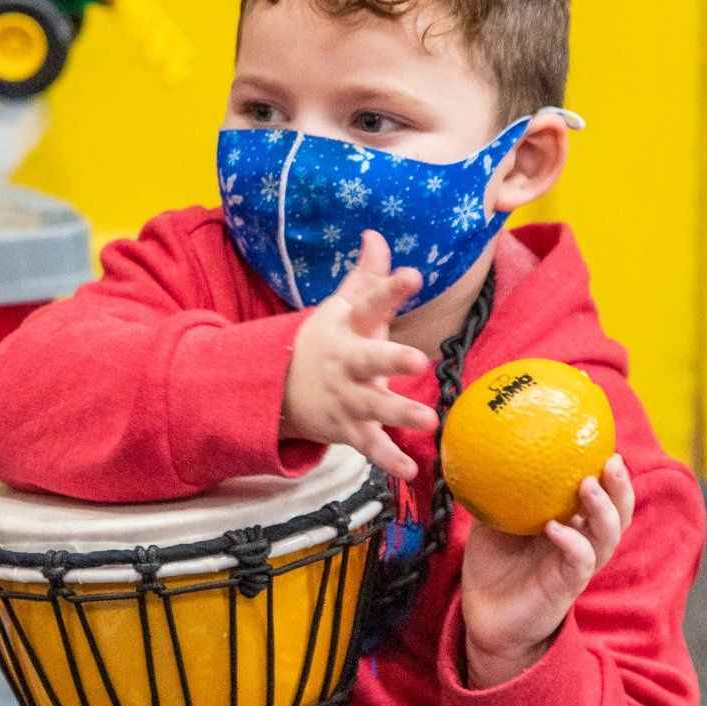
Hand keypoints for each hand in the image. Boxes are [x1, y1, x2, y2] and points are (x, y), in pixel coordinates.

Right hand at [281, 230, 435, 481]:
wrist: (276, 388)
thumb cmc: (326, 341)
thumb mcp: (342, 308)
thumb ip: (366, 276)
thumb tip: (376, 234)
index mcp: (349, 328)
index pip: (370, 303)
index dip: (390, 289)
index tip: (412, 274)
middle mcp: (347, 363)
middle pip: (370, 360)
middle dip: (393, 361)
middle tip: (420, 361)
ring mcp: (346, 398)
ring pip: (374, 407)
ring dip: (400, 414)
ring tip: (430, 421)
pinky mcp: (347, 429)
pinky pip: (370, 447)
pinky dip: (388, 460)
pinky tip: (411, 471)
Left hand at [459, 455, 634, 688]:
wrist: (485, 617)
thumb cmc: (492, 567)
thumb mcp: (491, 522)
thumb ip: (495, 493)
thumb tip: (481, 450)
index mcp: (571, 523)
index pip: (602, 493)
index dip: (610, 472)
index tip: (605, 441)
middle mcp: (581, 541)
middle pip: (618, 512)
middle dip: (621, 487)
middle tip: (612, 460)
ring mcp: (577, 564)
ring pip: (607, 536)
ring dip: (602, 510)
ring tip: (589, 486)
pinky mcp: (568, 586)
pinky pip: (579, 561)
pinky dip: (572, 542)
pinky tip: (555, 528)